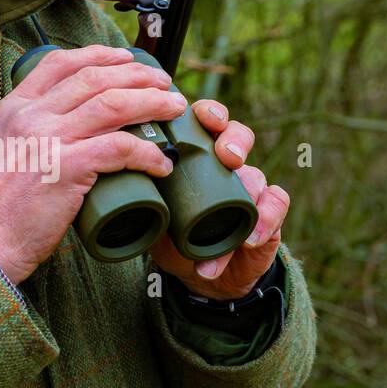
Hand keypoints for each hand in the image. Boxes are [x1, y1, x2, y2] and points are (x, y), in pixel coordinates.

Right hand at [0, 44, 185, 283]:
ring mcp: (47, 140)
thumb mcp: (6, 151)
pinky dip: (147, 153)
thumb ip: (31, 131)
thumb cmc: (1, 206)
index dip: (99, 55)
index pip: (60, 63)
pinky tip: (161, 162)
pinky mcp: (65, 168)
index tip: (128, 58)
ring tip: (174, 109)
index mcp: (14, 108)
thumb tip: (74, 125)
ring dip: (152, 104)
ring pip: (112, 105)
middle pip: (94, 78)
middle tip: (164, 84)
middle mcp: (29, 116)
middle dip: (137, 75)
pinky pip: (119, 148)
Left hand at [148, 97, 289, 299]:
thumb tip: (110, 180)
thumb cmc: (172, 235)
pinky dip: (267, 219)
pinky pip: (277, 206)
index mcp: (197, 156)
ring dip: (250, 188)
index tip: (203, 118)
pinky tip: (251, 237)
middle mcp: (226, 166)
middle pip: (239, 136)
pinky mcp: (269, 214)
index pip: (208, 121)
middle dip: (235, 139)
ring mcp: (250, 188)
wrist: (199, 274)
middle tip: (227, 156)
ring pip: (258, 173)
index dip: (209, 113)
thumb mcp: (152, 215)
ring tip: (243, 199)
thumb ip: (137, 196)